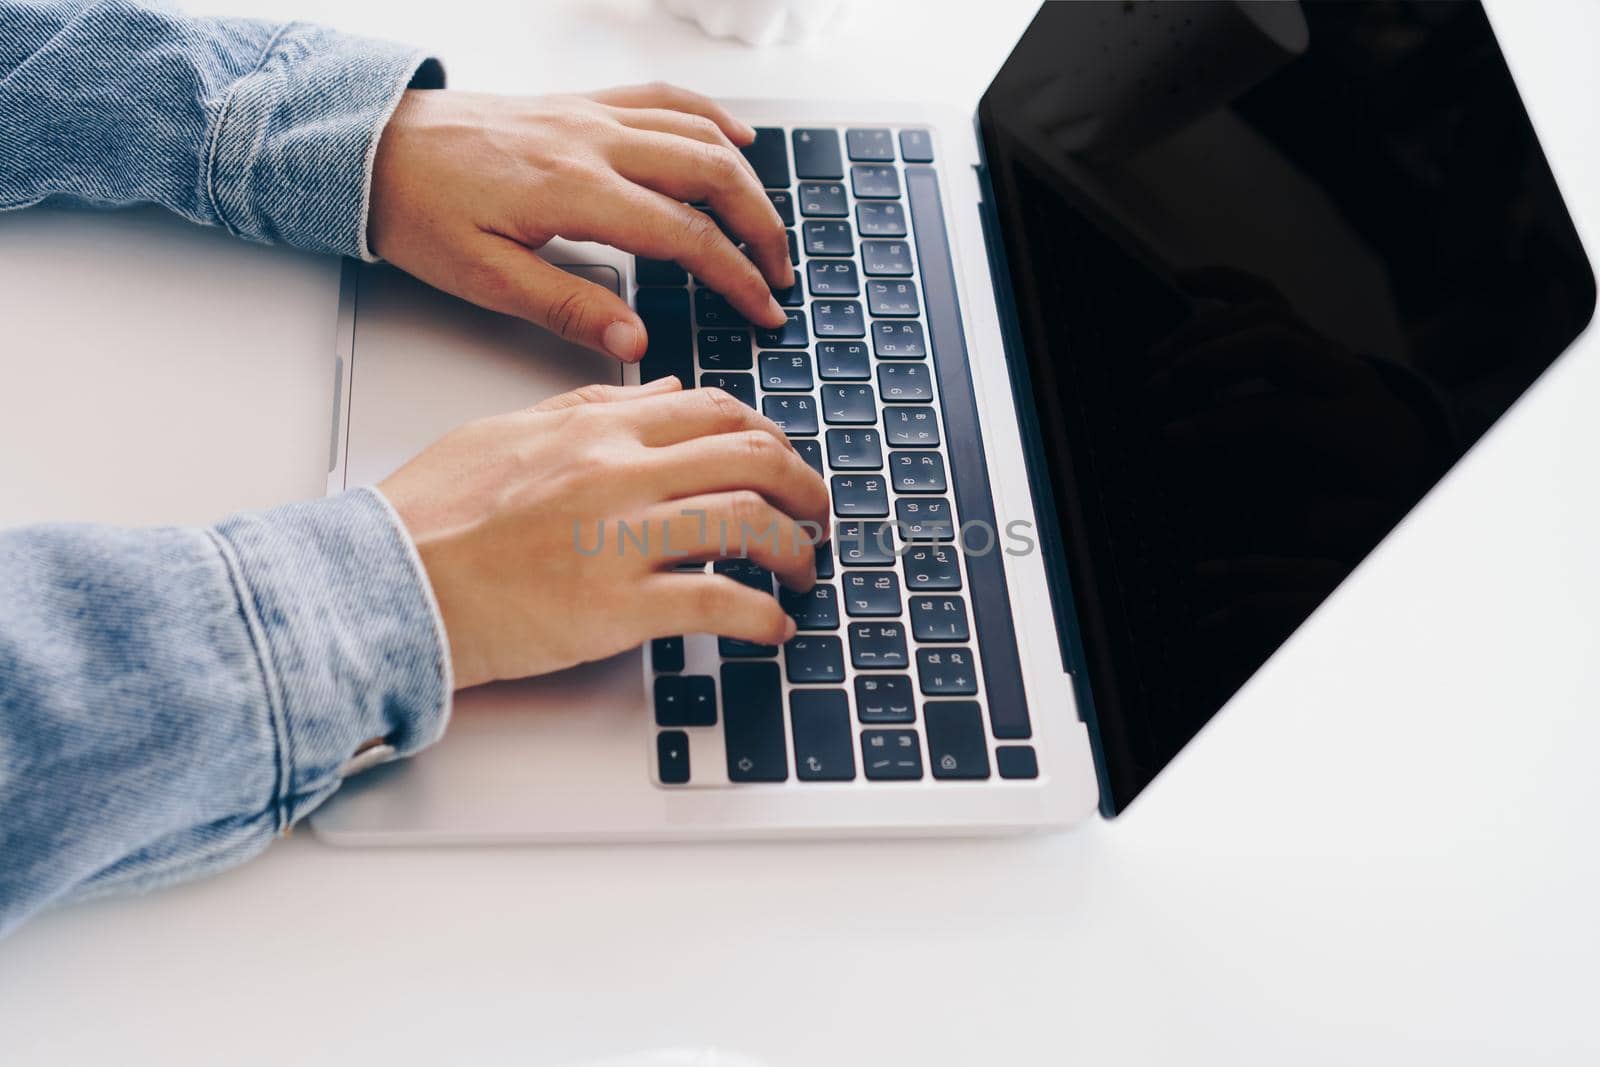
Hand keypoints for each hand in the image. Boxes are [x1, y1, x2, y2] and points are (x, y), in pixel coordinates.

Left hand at [368, 82, 792, 360]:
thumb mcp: (482, 279)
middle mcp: (592, 142)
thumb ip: (565, 306)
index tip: (763, 310)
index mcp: (573, 191)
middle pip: (711, 173)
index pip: (685, 235)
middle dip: (761, 226)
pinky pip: (663, 96)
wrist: (371, 147)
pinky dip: (710, 114)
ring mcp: (590, 114)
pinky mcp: (580, 103)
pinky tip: (736, 137)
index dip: (737, 277)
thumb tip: (634, 337)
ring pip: (698, 131)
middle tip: (780, 274)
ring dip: (746, 177)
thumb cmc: (418, 211)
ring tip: (767, 223)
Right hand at [378, 378, 829, 689]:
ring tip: (803, 572)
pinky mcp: (617, 608)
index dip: (769, 436)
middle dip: (805, 487)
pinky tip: (771, 628)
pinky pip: (718, 604)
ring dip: (796, 550)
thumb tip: (661, 390)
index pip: (715, 411)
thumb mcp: (506, 432)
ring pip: (750, 523)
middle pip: (753, 458)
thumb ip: (589, 407)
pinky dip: (761, 617)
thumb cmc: (432, 518)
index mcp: (596, 429)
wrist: (385, 586)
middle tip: (817, 516)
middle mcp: (619, 473)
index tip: (783, 463)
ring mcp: (621, 539)